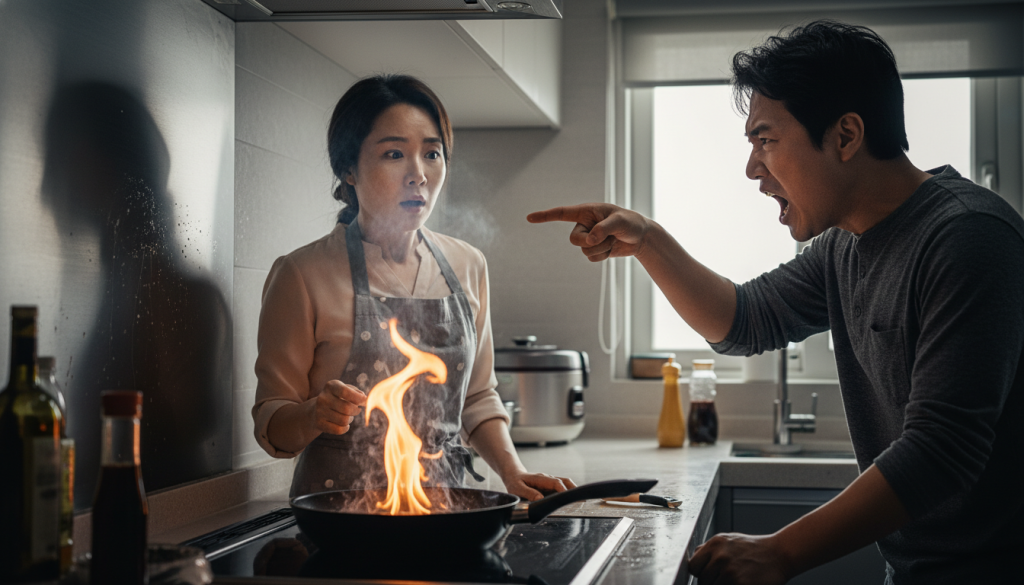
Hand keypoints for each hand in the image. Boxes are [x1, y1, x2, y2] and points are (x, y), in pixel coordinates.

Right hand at [313, 380, 366, 434]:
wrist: (317, 409)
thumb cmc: (338, 398)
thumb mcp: (346, 389)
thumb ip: (357, 392)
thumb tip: (366, 400)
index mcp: (331, 386)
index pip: (345, 392)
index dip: (358, 398)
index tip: (365, 401)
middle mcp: (323, 398)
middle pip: (346, 408)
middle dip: (356, 411)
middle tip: (357, 410)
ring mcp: (319, 411)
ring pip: (344, 420)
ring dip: (350, 419)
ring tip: (347, 416)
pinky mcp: (319, 423)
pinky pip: (339, 430)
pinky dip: (345, 428)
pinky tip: (343, 424)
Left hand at [503, 472, 577, 500]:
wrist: (513, 475)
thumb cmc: (515, 482)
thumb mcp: (517, 489)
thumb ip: (528, 493)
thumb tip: (540, 499)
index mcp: (541, 479)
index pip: (556, 483)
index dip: (563, 490)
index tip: (568, 498)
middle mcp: (548, 479)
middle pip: (565, 481)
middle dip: (574, 489)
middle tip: (582, 500)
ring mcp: (550, 482)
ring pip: (566, 483)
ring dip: (573, 491)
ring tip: (581, 502)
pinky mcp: (550, 486)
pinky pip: (562, 488)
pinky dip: (569, 493)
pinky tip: (572, 502)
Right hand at [527, 203, 651, 261]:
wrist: (641, 237)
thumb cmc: (631, 223)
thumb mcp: (620, 222)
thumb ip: (603, 229)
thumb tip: (590, 240)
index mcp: (586, 211)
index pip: (562, 213)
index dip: (545, 216)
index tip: (529, 218)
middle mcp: (584, 224)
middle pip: (574, 240)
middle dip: (591, 242)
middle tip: (608, 237)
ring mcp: (589, 237)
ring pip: (584, 251)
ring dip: (601, 249)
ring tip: (614, 240)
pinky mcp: (594, 249)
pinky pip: (591, 259)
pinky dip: (603, 256)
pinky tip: (612, 248)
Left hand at [688, 533, 791, 584]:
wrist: (780, 554)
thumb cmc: (754, 549)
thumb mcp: (728, 541)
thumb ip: (709, 550)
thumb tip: (693, 560)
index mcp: (715, 544)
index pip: (693, 566)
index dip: (699, 573)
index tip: (707, 574)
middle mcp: (720, 556)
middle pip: (702, 581)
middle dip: (711, 582)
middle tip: (725, 578)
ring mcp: (730, 571)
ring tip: (735, 579)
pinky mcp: (740, 584)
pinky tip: (742, 581)